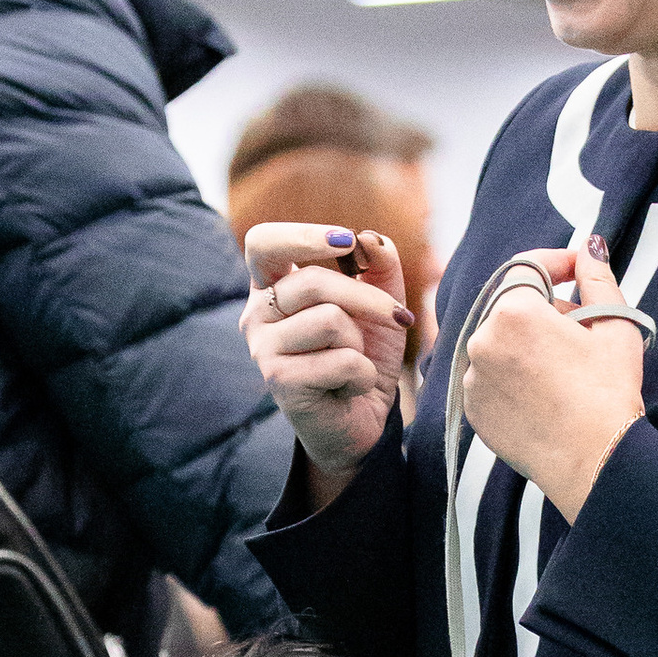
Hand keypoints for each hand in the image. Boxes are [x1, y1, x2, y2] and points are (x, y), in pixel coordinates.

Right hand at [242, 224, 417, 495]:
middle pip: (313, 281)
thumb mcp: (380, 302)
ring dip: (361, 342)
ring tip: (356, 361)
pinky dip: (363, 373)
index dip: (303, 235)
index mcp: (272, 285)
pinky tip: (351, 387)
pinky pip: (340, 359)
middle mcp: (258, 314)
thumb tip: (369, 238)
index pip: (263, 242)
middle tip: (400, 317)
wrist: (359, 421)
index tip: (345, 240)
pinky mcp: (279, 381)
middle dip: (368, 298)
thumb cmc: (362, 355)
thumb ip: (379, 264)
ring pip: (329, 320)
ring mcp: (262, 348)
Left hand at [457, 241, 644, 521]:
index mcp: (515, 310)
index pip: (529, 267)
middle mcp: (483, 338)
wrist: (592, 461)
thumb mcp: (614, 325)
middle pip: (514, 306)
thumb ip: (596, 277)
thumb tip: (588, 246)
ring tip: (564, 369)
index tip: (578, 271)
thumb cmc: (609, 393)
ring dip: (528, 344)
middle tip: (582, 332)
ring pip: (501, 342)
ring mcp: (473, 376)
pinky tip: (544, 394)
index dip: (557, 263)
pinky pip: (491, 376)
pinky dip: (513, 376)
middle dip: (545, 310)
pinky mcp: (472, 408)